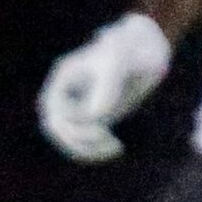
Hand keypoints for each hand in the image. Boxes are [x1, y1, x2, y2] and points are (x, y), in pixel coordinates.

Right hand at [37, 13, 171, 161]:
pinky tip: (118, 147)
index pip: (55, 110)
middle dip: (78, 139)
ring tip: (115, 146)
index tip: (100, 124)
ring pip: (70, 139)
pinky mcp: (96, 118)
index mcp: (64, 78)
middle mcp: (68, 94)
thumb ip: (106, 86)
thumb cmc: (130, 51)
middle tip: (107, 137)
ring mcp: (81, 107)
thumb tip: (96, 115)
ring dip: (88, 149)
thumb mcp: (119, 62)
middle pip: (57, 128)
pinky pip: (86, 142)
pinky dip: (98, 150)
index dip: (73, 124)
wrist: (146, 52)